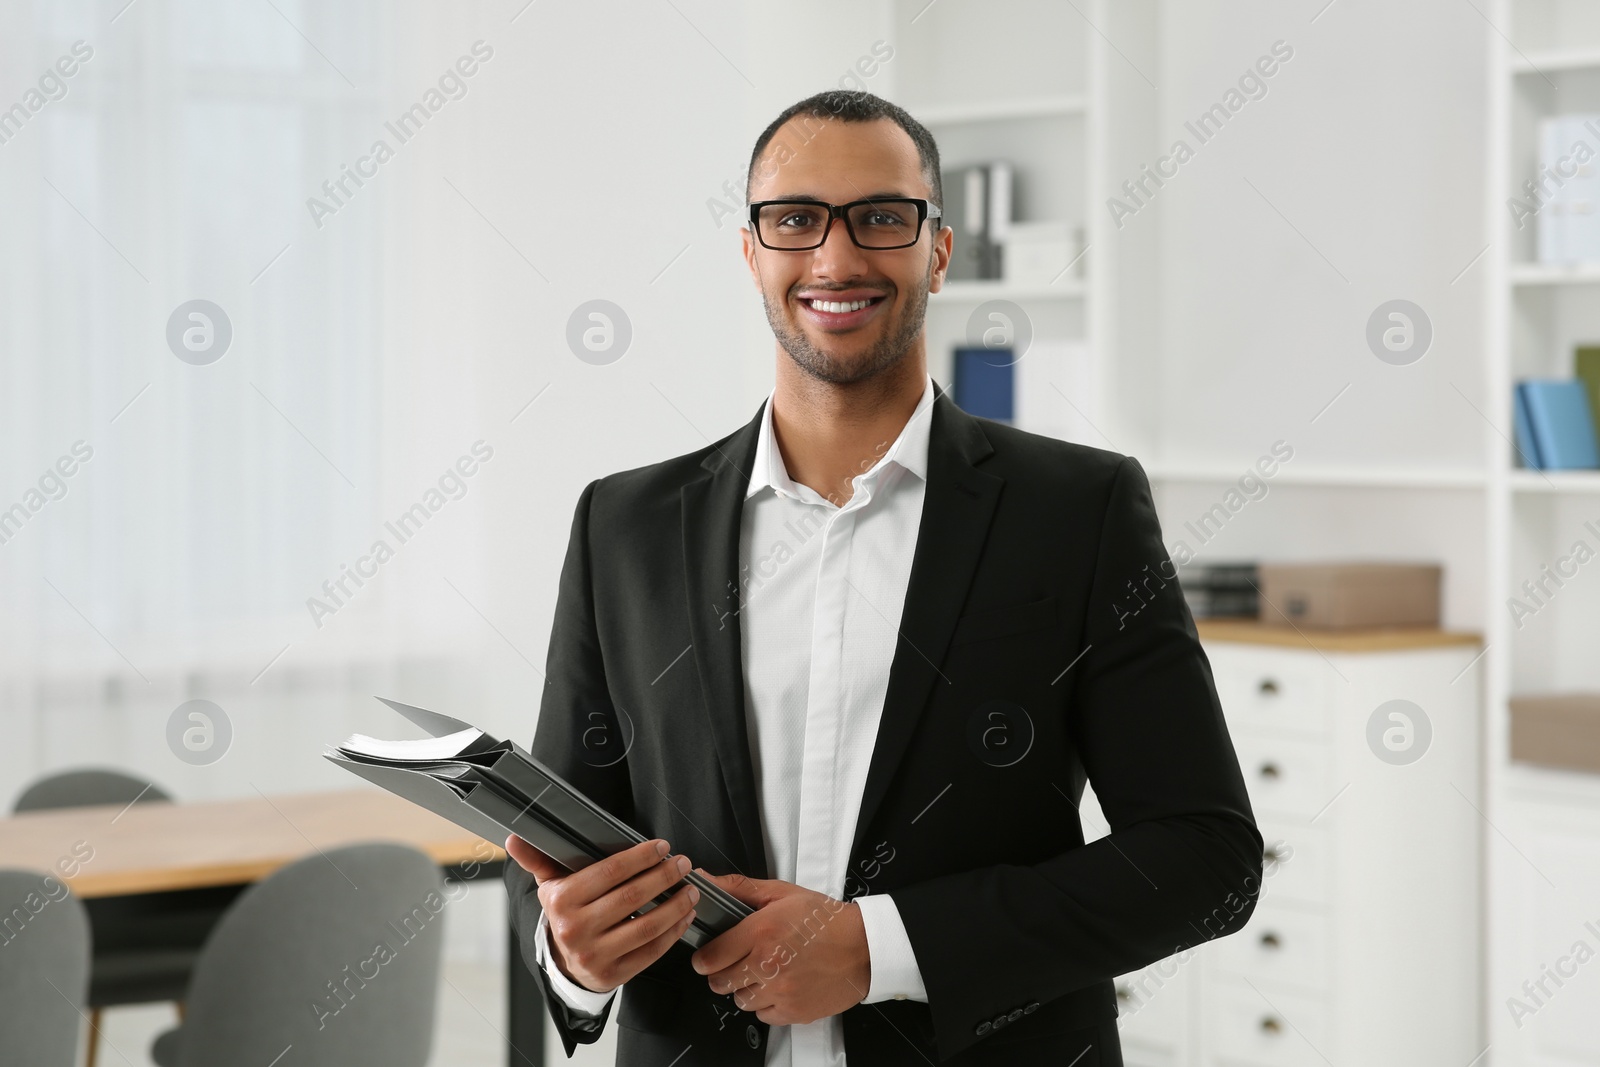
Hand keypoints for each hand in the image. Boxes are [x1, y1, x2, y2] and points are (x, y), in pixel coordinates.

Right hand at [506, 835, 699, 993]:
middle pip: (632, 897)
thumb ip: (538, 859)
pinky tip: (685, 916)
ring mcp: (595, 955)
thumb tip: (513, 839)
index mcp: (562, 900)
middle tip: (682, 864)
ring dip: (675, 905)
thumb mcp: (550, 885)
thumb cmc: (565, 914)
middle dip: (663, 876)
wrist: (564, 964)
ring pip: (646, 925)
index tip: (662, 847)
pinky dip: (674, 932)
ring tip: (690, 889)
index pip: (610, 872)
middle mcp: (576, 929)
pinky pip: (652, 951)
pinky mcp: (614, 974)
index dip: (640, 857)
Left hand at [689, 871, 869, 1025]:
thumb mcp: (781, 892)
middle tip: (737, 962)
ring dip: (746, 988)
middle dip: (722, 973)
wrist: (864, 947)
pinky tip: (779, 986)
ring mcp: (781, 991)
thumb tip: (705, 881)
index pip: (711, 957)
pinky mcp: (794, 1011)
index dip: (705, 957)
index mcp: (761, 931)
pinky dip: (766, 1004)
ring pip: (740, 1000)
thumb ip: (738, 888)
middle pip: (720, 983)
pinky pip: (763, 1015)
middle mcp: (768, 964)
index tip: (709, 956)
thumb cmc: (825, 919)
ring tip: (763, 972)